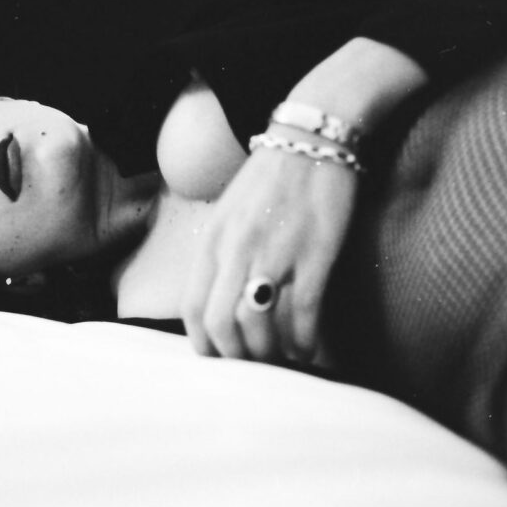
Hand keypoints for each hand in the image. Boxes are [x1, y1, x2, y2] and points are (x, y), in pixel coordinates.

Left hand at [180, 133, 358, 363]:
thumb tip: (221, 305)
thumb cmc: (270, 180)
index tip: (221, 359)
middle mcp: (237, 250)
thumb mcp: (228, 214)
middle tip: (254, 367)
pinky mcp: (314, 253)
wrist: (313, 140)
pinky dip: (306, 341)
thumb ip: (219, 256)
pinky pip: (305, 312)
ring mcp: (276, 252)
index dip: (204, 345)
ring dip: (271, 355)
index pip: (193, 309)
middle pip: (222, 325)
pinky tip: (310, 350)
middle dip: (237, 358)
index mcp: (212, 241)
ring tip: (283, 360)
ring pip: (260, 325)